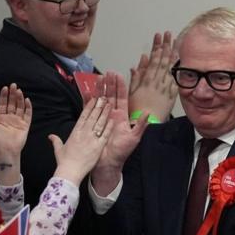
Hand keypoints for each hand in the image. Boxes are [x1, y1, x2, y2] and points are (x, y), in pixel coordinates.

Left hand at [0, 84, 31, 161]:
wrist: (5, 150)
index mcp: (1, 118)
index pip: (3, 104)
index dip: (4, 96)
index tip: (5, 88)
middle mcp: (10, 118)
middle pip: (12, 104)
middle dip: (12, 94)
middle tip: (13, 85)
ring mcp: (18, 121)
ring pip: (20, 107)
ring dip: (19, 99)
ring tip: (19, 90)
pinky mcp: (25, 125)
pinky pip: (28, 115)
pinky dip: (28, 107)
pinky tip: (27, 100)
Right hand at [49, 93, 112, 184]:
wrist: (70, 172)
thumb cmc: (64, 162)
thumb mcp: (59, 149)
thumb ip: (56, 141)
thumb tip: (50, 136)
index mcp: (75, 132)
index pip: (83, 116)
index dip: (89, 107)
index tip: (93, 99)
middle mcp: (83, 133)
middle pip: (93, 117)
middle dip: (98, 106)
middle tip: (103, 97)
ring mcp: (91, 139)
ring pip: (100, 123)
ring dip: (105, 113)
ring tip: (109, 104)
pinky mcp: (98, 146)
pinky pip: (105, 134)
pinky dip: (109, 127)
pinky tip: (113, 120)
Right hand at [91, 72, 149, 193]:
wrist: (108, 162)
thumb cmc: (122, 151)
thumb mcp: (134, 138)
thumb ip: (141, 125)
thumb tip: (148, 113)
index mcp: (122, 116)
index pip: (121, 97)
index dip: (120, 86)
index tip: (118, 75)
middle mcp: (112, 114)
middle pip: (110, 95)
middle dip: (109, 84)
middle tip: (107, 72)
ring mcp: (102, 117)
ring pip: (100, 99)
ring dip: (99, 88)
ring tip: (97, 77)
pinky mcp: (93, 122)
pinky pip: (90, 109)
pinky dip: (87, 100)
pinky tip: (86, 91)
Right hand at [129, 31, 177, 121]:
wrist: (147, 123)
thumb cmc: (136, 109)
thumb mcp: (131, 90)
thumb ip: (137, 74)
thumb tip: (142, 59)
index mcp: (147, 79)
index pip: (153, 58)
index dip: (156, 46)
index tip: (159, 36)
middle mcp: (158, 81)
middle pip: (163, 60)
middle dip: (166, 45)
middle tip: (169, 34)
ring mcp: (166, 87)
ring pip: (171, 67)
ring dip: (173, 54)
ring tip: (176, 42)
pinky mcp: (172, 95)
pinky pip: (176, 79)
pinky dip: (178, 69)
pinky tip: (180, 62)